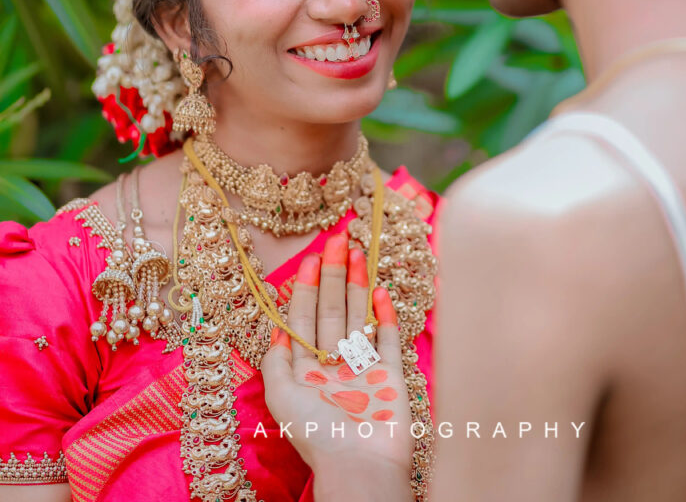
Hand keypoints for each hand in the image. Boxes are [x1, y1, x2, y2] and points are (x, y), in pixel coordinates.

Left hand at [261, 234, 414, 486]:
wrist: (360, 464)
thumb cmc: (317, 435)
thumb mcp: (280, 397)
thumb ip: (276, 361)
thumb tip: (277, 330)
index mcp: (306, 370)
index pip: (303, 318)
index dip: (305, 287)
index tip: (310, 257)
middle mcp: (333, 364)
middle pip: (331, 309)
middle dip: (333, 274)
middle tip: (337, 238)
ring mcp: (363, 367)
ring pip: (357, 316)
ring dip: (357, 283)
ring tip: (357, 251)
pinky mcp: (391, 373)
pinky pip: (387, 337)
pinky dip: (383, 313)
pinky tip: (380, 290)